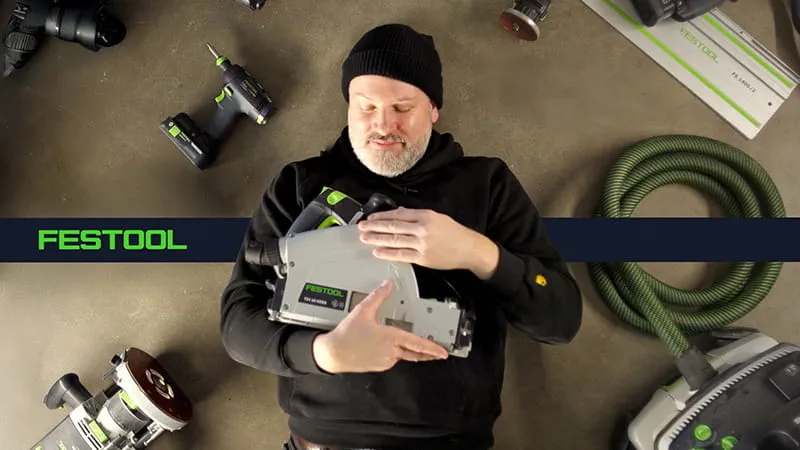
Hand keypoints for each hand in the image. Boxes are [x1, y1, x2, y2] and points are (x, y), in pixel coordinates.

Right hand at [312, 279, 448, 373]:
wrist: (333, 354)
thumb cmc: (346, 335)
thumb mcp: (363, 311)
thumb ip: (377, 296)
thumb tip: (387, 285)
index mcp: (391, 338)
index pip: (417, 344)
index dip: (432, 348)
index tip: (443, 352)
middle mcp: (390, 352)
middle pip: (414, 354)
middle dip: (428, 354)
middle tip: (438, 353)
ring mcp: (385, 361)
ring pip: (402, 356)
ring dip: (408, 351)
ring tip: (411, 345)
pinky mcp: (378, 366)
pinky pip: (391, 359)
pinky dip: (394, 353)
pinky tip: (389, 347)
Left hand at [358, 207, 499, 278]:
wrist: (468, 248)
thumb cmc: (453, 232)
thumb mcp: (436, 217)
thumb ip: (415, 215)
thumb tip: (397, 213)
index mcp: (425, 216)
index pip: (398, 215)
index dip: (381, 217)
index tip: (370, 218)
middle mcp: (422, 229)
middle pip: (393, 227)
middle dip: (374, 227)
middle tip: (362, 227)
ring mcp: (422, 244)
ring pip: (394, 241)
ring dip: (377, 239)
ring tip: (365, 238)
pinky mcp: (422, 258)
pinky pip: (401, 255)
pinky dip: (387, 253)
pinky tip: (377, 252)